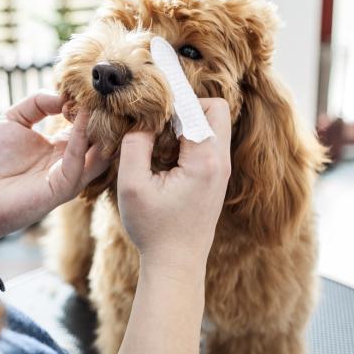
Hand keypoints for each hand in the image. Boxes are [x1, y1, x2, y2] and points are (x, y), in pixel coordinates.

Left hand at [0, 92, 109, 252]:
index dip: (88, 103)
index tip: (85, 84)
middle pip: (101, 136)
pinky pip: (79, 161)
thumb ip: (37, 102)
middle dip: (103, 113)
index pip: (89, 123)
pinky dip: (81, 137)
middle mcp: (73, 160)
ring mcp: (71, 175)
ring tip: (96, 99)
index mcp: (65, 145)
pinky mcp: (63, 187)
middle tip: (102, 89)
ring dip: (98, 124)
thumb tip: (63, 96)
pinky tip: (79, 115)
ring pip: (100, 150)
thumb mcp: (13, 119)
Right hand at [116, 98, 231, 279]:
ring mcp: (221, 170)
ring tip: (157, 138)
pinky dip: (187, 138)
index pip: (200, 106)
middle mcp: (221, 162)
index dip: (175, 94)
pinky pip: (206, 142)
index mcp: (205, 160)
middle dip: (185, 106)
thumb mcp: (133, 185)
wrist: (175, 266)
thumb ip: (135, 144)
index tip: (153, 86)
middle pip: (214, 109)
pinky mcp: (215, 178)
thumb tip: (141, 119)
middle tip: (156, 119)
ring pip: (211, 125)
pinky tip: (164, 154)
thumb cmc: (153, 229)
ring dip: (185, 123)